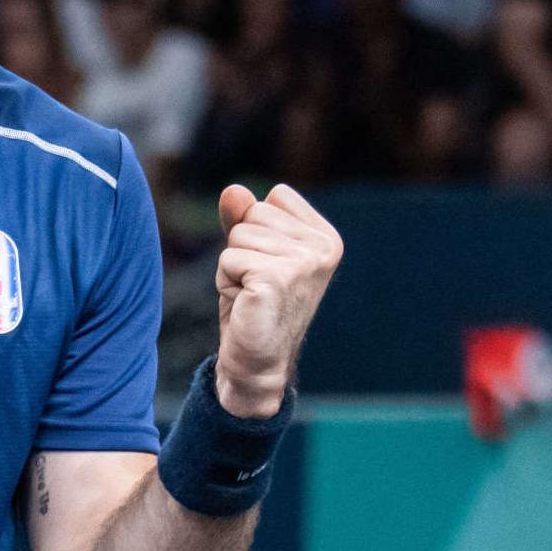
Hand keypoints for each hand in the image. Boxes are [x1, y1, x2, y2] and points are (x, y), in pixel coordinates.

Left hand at [214, 183, 342, 416]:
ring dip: (233, 265)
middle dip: (242, 246)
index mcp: (325, 238)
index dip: (257, 229)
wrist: (256, 361)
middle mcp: (322, 248)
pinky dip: (226, 279)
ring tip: (251, 293)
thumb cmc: (254, 304)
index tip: (267, 265)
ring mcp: (303, 263)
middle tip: (255, 283)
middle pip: (254, 213)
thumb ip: (244, 217)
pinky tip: (246, 302)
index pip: (274, 198)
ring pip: (239, 235)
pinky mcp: (277, 278)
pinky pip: (229, 257)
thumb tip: (233, 189)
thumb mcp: (251, 252)